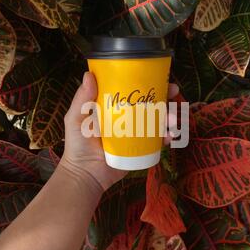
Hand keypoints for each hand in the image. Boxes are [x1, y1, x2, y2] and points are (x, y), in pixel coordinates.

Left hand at [61, 72, 178, 191]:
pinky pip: (156, 142)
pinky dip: (165, 138)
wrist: (85, 175)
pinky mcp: (140, 150)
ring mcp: (135, 135)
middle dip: (164, 98)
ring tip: (171, 119)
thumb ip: (82, 99)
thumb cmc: (78, 145)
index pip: (132, 92)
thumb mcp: (76, 119)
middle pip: (149, 104)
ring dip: (168, 117)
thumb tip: (89, 74)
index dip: (145, 83)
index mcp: (113, 108)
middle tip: (173, 93)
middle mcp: (127, 119)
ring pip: (156, 122)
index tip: (158, 76)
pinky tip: (169, 137)